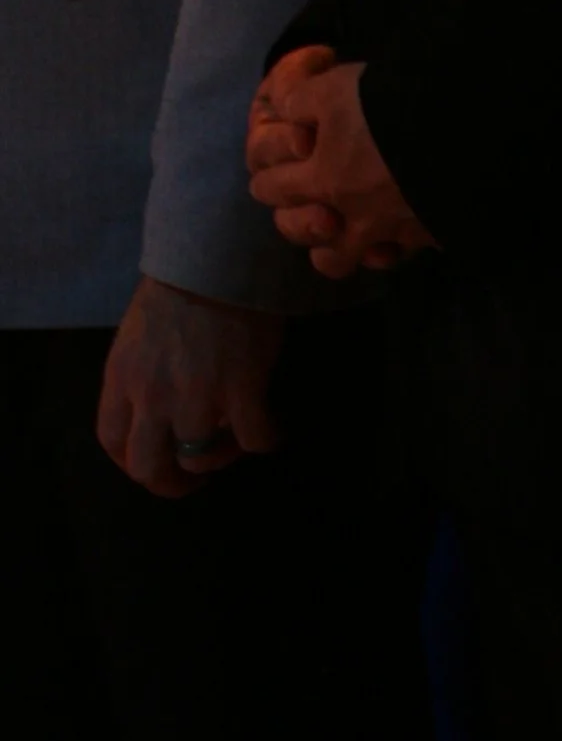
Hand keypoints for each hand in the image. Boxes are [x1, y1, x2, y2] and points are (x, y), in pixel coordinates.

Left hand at [97, 275, 285, 498]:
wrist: (220, 258)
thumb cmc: (181, 288)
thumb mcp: (139, 335)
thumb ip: (141, 377)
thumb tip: (162, 413)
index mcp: (121, 378)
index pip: (112, 441)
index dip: (132, 463)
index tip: (156, 464)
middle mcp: (152, 395)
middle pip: (148, 468)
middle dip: (171, 482)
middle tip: (195, 476)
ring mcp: (196, 396)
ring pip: (200, 459)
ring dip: (220, 456)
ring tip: (235, 437)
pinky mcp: (242, 389)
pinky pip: (253, 439)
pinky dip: (264, 440)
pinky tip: (270, 427)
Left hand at [246, 43, 435, 277]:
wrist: (463, 129)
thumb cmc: (390, 105)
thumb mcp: (335, 87)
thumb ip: (301, 100)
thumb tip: (284, 107)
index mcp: (322, 179)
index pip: (271, 188)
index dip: (266, 176)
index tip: (271, 172)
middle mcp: (351, 214)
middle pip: (302, 234)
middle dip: (294, 219)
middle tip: (305, 201)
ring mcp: (392, 233)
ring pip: (346, 260)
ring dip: (338, 247)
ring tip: (347, 230)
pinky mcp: (432, 236)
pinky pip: (402, 253)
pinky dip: (393, 246)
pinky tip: (398, 228)